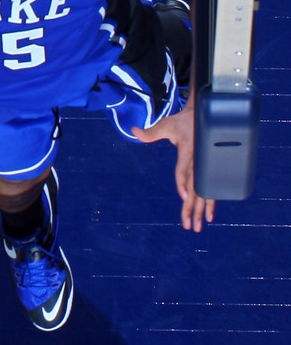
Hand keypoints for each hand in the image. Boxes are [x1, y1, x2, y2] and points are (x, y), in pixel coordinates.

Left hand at [132, 105, 215, 231]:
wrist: (202, 118)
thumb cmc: (181, 122)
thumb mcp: (166, 124)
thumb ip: (151, 132)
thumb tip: (133, 131)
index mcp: (189, 151)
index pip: (184, 169)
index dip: (183, 183)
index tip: (183, 197)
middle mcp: (199, 162)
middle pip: (195, 188)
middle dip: (191, 207)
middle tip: (188, 225)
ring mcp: (205, 168)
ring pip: (203, 193)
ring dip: (200, 210)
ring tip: (196, 226)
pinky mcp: (208, 171)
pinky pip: (210, 189)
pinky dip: (209, 203)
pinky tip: (207, 217)